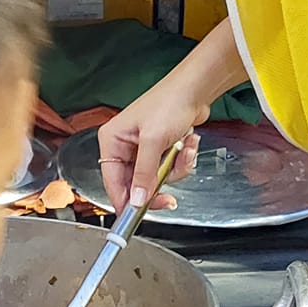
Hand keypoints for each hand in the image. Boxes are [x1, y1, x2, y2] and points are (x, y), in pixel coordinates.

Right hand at [97, 75, 208, 212]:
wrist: (196, 89)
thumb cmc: (169, 103)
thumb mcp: (154, 141)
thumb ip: (144, 174)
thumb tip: (137, 200)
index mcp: (112, 141)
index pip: (112, 181)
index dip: (124, 201)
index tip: (134, 217)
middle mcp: (124, 147)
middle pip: (135, 184)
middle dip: (157, 185)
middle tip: (169, 199)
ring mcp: (143, 149)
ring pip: (155, 179)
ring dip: (174, 169)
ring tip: (184, 150)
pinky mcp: (160, 149)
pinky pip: (168, 169)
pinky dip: (181, 161)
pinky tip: (188, 144)